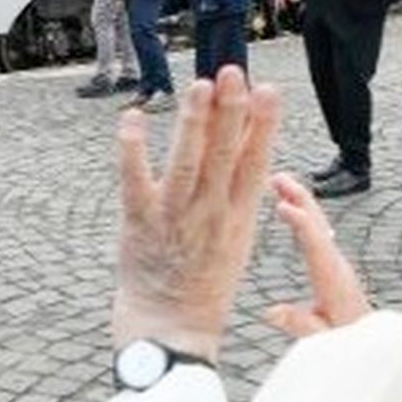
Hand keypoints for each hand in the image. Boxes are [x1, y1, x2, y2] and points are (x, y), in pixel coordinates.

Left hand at [113, 68, 281, 361]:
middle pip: (223, 156)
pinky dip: (133, 150)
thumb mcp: (237, 238)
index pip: (254, 163)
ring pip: (186, 164)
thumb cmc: (203, 282)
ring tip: (200, 85)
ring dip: (194, 124)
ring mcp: (174, 219)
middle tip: (233, 71)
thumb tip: (250, 148)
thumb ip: (241, 195)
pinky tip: (133, 118)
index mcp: (238, 218)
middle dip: (230, 112)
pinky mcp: (139, 224)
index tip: (268, 89)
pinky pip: (135, 181)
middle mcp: (210, 215)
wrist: (170, 330)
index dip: (262, 125)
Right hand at [265, 173, 371, 336]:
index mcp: (332, 278)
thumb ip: (300, 324)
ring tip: (279, 183)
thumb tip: (271, 312)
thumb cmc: (346, 337)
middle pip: (318, 223)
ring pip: (318, 223)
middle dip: (299, 198)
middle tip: (278, 177)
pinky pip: (317, 231)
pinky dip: (304, 214)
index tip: (282, 206)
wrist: (371, 340)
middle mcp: (336, 263)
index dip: (300, 223)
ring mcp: (336, 261)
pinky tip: (293, 208)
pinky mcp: (334, 263)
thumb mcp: (322, 337)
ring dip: (300, 201)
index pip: (315, 244)